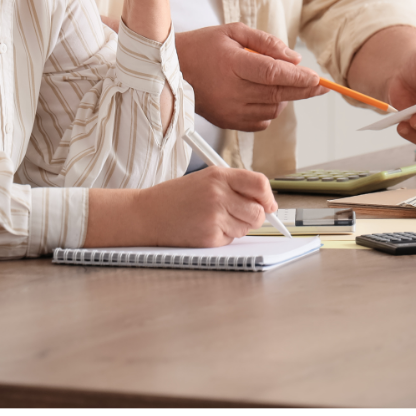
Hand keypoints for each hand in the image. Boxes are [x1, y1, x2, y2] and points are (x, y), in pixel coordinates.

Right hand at [84, 167, 277, 247]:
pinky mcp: (209, 238)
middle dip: (256, 216)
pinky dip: (224, 237)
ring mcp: (213, 217)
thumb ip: (235, 185)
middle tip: (242, 215)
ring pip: (247, 228)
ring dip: (238, 227)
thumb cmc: (177, 197)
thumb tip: (266, 203)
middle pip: (258, 211)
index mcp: (219, 176)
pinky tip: (205, 228)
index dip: (268, 196)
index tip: (269, 204)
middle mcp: (218, 195)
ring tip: (216, 219)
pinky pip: (231, 240)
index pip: (260, 184)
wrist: (147, 215)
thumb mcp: (206, 179)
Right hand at [176, 24, 325, 131]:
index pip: (273, 73)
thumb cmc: (203, 47)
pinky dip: (270, 111)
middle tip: (321, 87)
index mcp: (232, 63)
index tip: (317, 79)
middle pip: (277, 93)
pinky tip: (264, 96)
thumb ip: (266, 42)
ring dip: (284, 98)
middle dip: (304, 90)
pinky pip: (261, 122)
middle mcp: (231, 90)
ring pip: (272, 109)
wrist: (172, 70)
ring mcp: (229, 109)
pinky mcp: (228, 122)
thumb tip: (294, 58)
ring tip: (277, 82)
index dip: (298, 78)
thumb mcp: (233, 31)